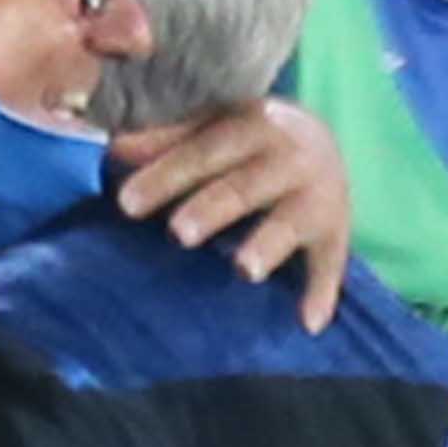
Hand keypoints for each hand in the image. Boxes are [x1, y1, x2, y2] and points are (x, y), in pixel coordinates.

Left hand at [111, 99, 351, 333]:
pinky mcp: (336, 231)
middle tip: (178, 233)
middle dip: (212, 209)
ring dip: (269, 245)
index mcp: (252, 124)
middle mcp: (290, 156)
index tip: (126, 203)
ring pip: (291, 222)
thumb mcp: (209, 128)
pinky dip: (323, 292)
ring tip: (244, 270)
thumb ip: (164, 140)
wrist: (319, 139)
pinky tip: (309, 322)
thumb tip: (111, 149)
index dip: (165, 176)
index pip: (201, 151)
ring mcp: (318, 195)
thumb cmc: (242, 141)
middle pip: (244, 186)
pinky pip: (331, 263)